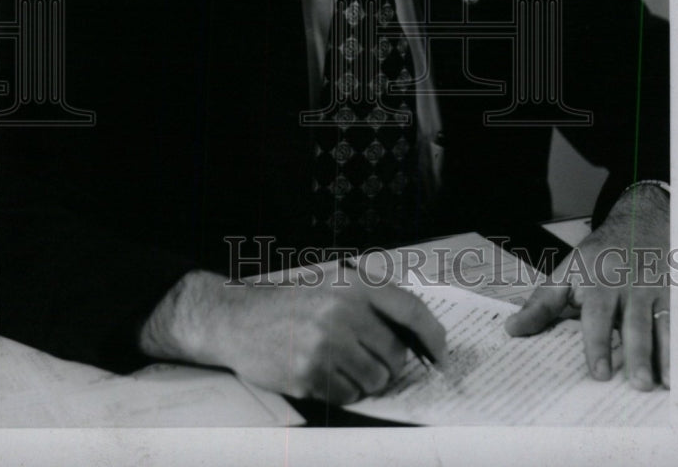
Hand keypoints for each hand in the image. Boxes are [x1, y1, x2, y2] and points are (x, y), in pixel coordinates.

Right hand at [139, 265, 446, 404]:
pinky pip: (348, 395)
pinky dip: (342, 390)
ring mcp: (326, 344)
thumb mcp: (330, 282)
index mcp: (353, 285)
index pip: (410, 310)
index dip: (433, 334)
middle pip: (395, 354)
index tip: (441, 353)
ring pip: (375, 379)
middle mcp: (343, 312)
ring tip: (339, 362)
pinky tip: (322, 372)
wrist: (236, 317)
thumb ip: (369, 300)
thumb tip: (414, 331)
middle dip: (388, 363)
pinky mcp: (310, 373)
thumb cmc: (288, 300)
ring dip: (364, 379)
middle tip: (366, 357)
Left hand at [505, 184, 669, 389]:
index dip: (596, 343)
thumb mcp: (567, 271)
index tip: (599, 372)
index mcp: (594, 278)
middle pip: (630, 321)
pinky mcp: (672, 293)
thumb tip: (512, 330)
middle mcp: (624, 283)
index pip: (594, 313)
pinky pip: (677, 321)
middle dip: (633, 352)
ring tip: (657, 383)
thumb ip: (542, 303)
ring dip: (660, 353)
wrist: (639, 221)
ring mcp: (651, 288)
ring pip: (657, 323)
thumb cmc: (599, 255)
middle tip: (634, 383)